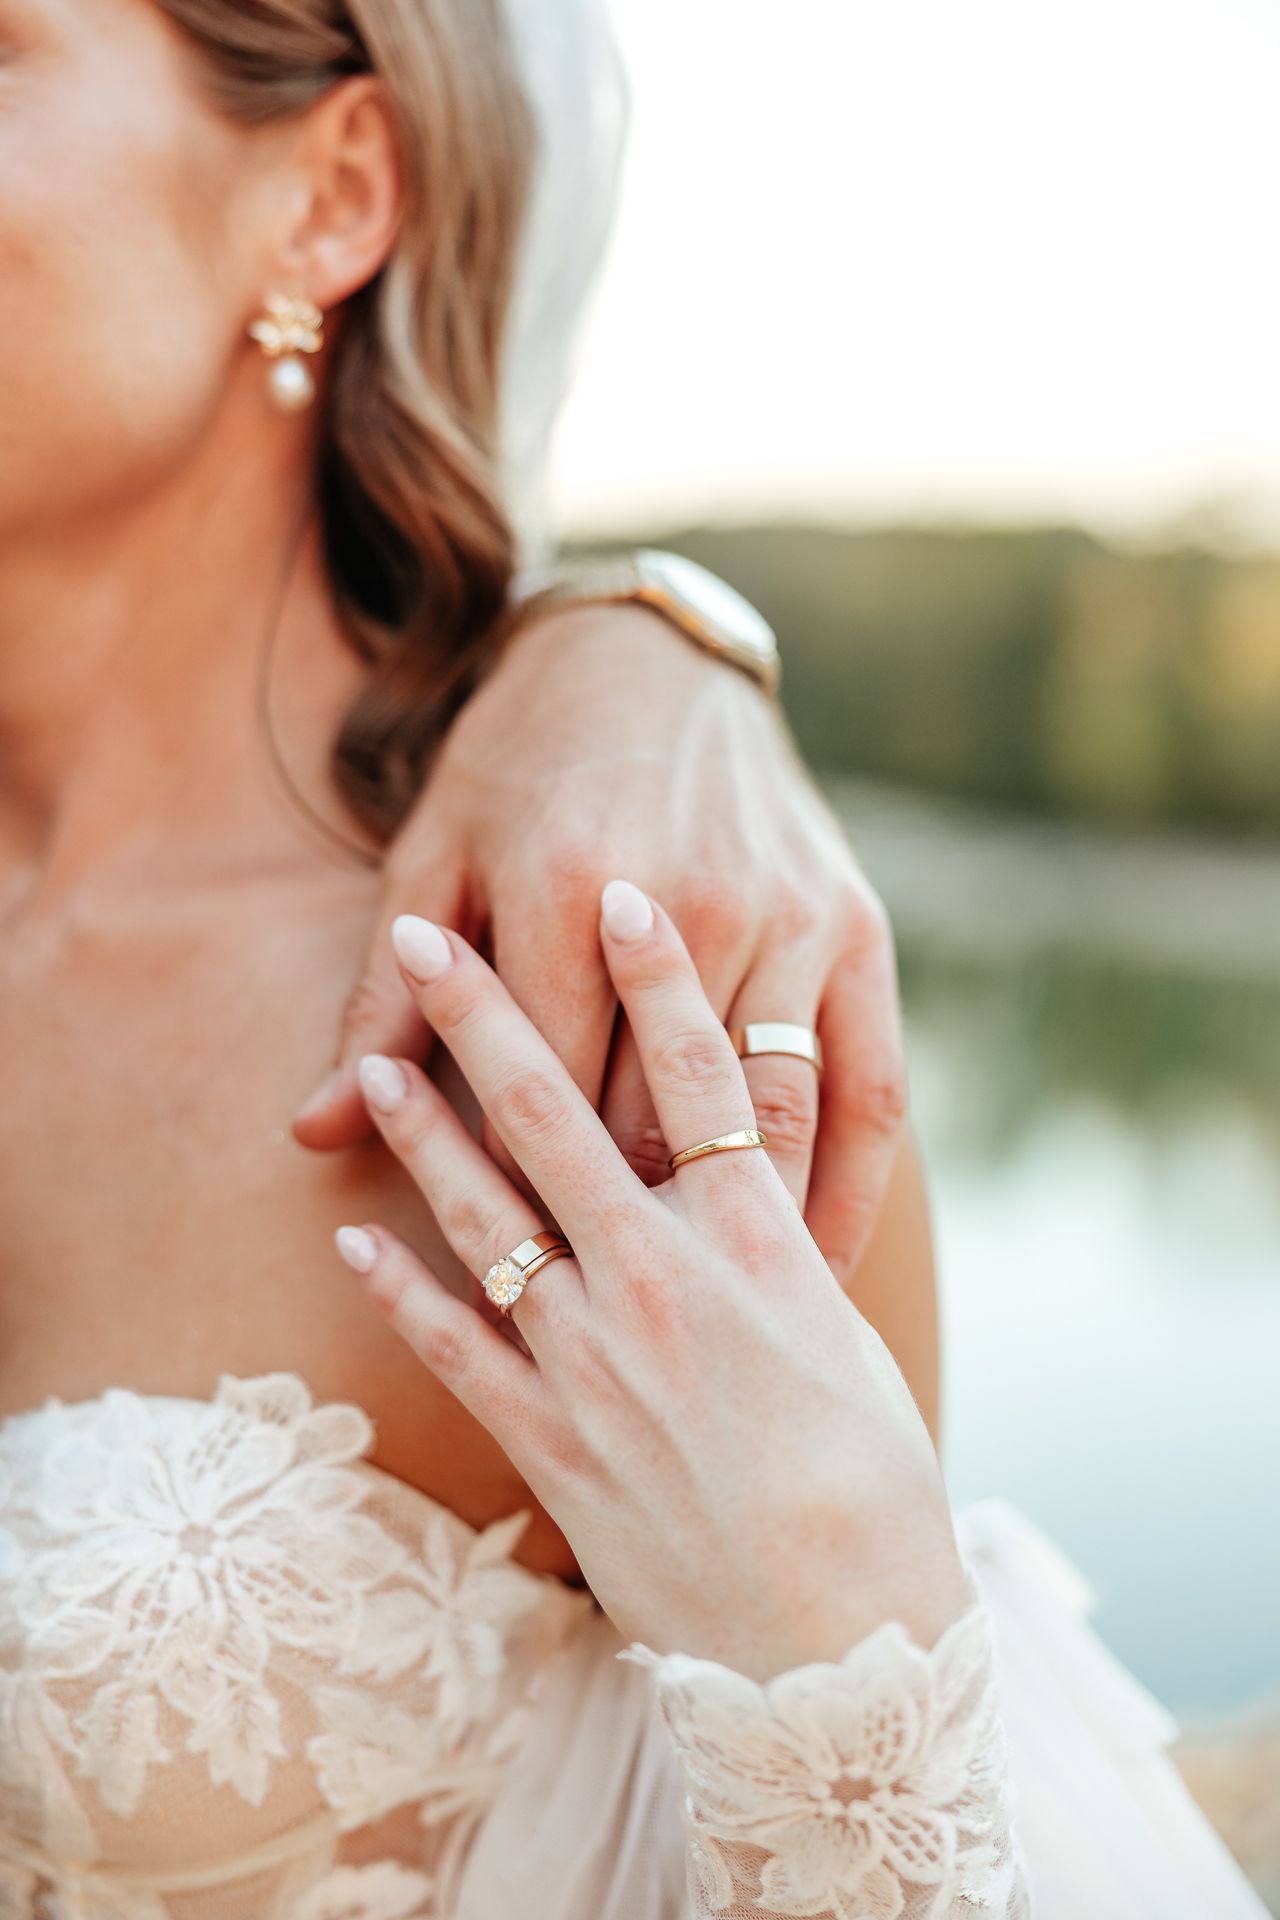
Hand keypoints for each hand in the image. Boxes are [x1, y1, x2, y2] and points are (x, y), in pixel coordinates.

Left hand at [295, 603, 906, 1287]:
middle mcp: (691, 910)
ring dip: (748, 1244)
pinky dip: (851, 1188)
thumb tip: (310, 1131)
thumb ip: (384, 1005)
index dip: (518, 1204)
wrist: (648, 662)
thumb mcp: (432, 864)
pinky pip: (871, 1089)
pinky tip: (825, 1263)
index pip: (537, 1103)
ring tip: (727, 1348)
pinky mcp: (860, 930)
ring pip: (768, 1122)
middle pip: (652, 1128)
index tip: (508, 1280)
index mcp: (565, 895)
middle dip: (624, 1241)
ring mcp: (789, 920)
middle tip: (612, 1338)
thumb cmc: (518, 768)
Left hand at [333, 883, 967, 1681]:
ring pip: (490, 1214)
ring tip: (373, 1067)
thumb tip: (759, 1175)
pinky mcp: (549, 1439)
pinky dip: (401, 1287)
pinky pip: (456, 1345)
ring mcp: (597, 1355)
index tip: (625, 891)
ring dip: (423, 1134)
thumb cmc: (876, 1489)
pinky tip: (356, 1233)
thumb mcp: (849, 1345)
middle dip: (490, 1018)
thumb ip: (790, 1248)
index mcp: (757, 1243)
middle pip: (561, 1114)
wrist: (838, 1645)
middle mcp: (665, 1278)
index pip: (704, 1068)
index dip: (659, 970)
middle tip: (435, 941)